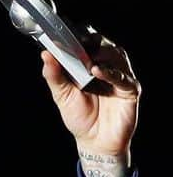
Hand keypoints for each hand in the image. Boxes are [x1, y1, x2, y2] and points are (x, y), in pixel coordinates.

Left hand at [41, 35, 139, 176]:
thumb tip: (45, 55)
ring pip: (116, 56)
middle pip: (103, 44)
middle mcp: (108, 66)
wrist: (94, 142)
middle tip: (77, 42)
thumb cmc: (80, 118)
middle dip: (90, 42)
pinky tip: (97, 71)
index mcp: (91, 64)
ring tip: (87, 58)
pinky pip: (123, 77)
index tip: (62, 34)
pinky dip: (110, 73)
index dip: (76, 37)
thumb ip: (55, 76)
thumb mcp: (62, 96)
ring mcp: (121, 76)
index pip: (87, 43)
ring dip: (101, 54)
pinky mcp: (130, 89)